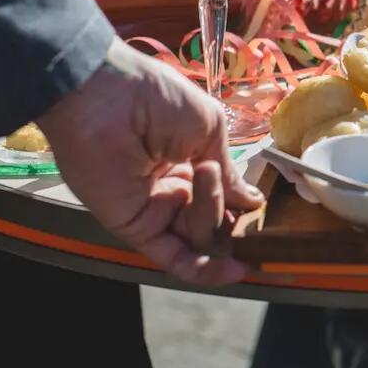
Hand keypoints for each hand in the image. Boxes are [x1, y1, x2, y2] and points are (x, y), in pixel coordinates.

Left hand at [38, 38, 263, 284]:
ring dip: (213, 213)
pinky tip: (235, 268)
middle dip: (231, 213)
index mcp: (190, 161)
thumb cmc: (158, 100)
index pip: (222, 196)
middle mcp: (173, 189)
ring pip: (200, 235)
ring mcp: (155, 211)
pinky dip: (203, 270)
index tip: (261, 208)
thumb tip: (253, 202)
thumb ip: (230, 172)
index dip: (241, 204)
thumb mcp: (209, 128)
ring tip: (206, 174)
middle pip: (215, 220)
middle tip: (232, 192)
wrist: (105, 97)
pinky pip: (173, 257)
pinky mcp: (136, 228)